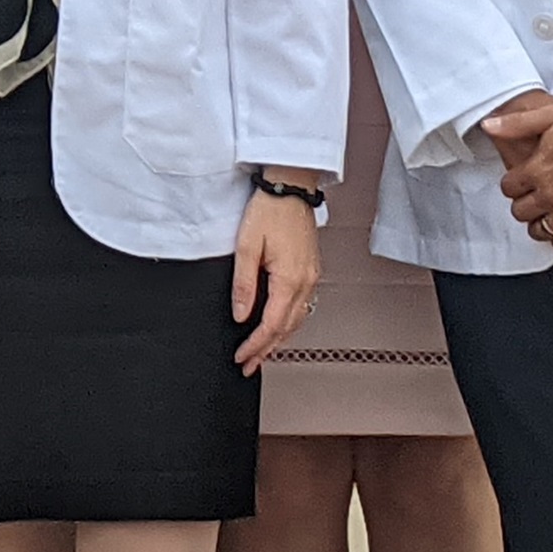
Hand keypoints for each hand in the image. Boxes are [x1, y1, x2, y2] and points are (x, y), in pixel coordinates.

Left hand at [232, 180, 321, 372]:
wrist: (291, 186)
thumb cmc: (269, 210)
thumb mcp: (247, 246)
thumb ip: (244, 284)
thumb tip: (241, 314)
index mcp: (290, 279)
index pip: (271, 324)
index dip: (255, 345)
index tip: (242, 358)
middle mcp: (306, 281)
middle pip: (286, 327)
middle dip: (266, 349)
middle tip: (249, 365)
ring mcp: (312, 276)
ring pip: (297, 319)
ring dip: (278, 338)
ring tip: (261, 352)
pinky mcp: (311, 269)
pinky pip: (302, 305)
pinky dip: (288, 322)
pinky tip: (278, 325)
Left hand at [486, 98, 552, 240]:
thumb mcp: (551, 115)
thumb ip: (516, 124)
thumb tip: (488, 125)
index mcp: (537, 170)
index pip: (508, 188)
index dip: (511, 185)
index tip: (518, 182)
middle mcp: (551, 194)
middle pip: (521, 212)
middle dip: (522, 206)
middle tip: (529, 201)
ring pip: (543, 231)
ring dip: (540, 226)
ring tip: (543, 219)